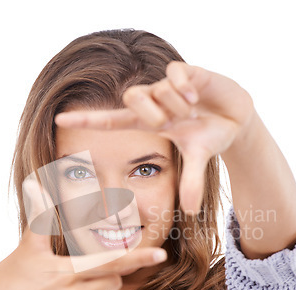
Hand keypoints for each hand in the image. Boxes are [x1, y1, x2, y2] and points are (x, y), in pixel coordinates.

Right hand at [0, 179, 166, 289]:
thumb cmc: (9, 275)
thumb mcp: (27, 246)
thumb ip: (40, 215)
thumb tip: (36, 183)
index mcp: (68, 271)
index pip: (112, 263)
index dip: (138, 258)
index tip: (161, 254)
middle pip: (112, 281)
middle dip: (108, 273)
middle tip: (82, 269)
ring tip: (68, 287)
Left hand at [54, 61, 255, 214]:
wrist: (236, 118)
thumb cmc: (209, 137)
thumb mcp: (198, 160)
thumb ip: (190, 182)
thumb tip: (189, 211)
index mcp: (149, 122)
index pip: (112, 120)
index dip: (87, 121)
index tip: (59, 121)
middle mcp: (155, 102)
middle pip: (132, 98)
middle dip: (150, 113)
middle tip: (168, 122)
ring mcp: (170, 86)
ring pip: (158, 89)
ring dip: (178, 106)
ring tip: (194, 112)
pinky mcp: (189, 72)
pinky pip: (175, 74)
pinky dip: (185, 87)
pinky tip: (196, 97)